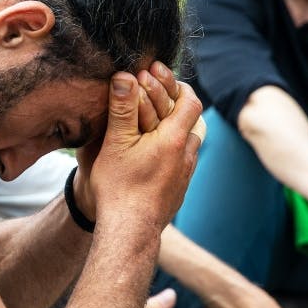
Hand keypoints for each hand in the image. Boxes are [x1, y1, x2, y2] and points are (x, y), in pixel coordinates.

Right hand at [87, 66, 202, 230]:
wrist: (130, 232)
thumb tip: (124, 76)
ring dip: (175, 131)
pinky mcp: (179, 192)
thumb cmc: (120, 187)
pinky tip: (154, 156)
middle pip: (192, 122)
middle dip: (175, 106)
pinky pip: (182, 164)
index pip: (190, 101)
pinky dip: (172, 153)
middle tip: (156, 97)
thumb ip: (122, 108)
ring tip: (155, 125)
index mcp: (175, 140)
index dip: (178, 86)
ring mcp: (185, 176)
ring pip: (189, 145)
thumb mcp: (115, 143)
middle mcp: (187, 156)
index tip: (161, 78)